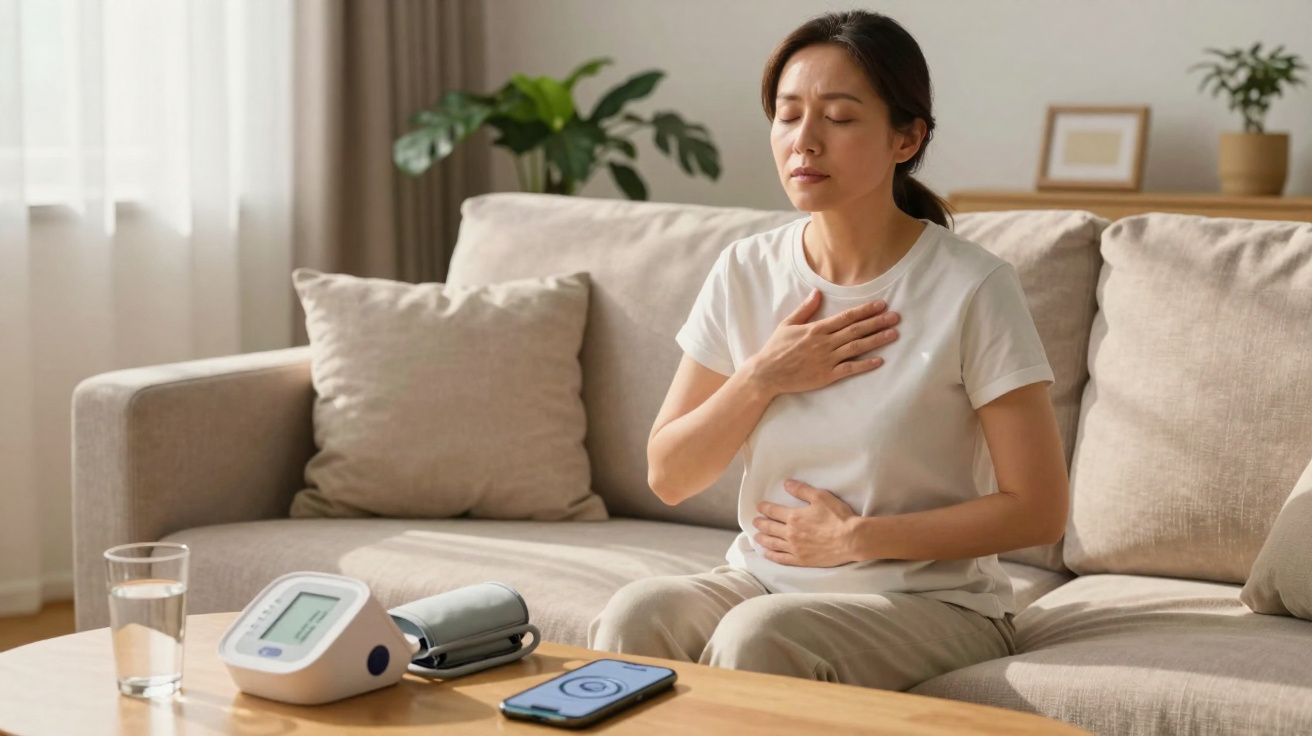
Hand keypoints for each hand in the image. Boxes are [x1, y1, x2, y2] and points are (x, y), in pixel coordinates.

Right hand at [745, 289, 899, 397]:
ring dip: (877, 340)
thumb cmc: (776, 348)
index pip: (846, 317)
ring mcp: (827, 360)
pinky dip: (865, 364)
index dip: (866, 310)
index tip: (881, 304)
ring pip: (857, 347)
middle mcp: (825, 343)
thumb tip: (817, 292)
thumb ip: (805, 309)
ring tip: (893, 334)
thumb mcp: (788, 324)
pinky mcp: (827, 375)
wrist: (767, 373)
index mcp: (817, 329)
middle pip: (856, 330)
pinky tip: (879, 360)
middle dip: (877, 322)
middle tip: (896, 317)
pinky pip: (849, 369)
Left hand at [752, 479, 859, 566]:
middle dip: (761, 523)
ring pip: (773, 544)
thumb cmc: (838, 517)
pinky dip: (772, 556)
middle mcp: (791, 533)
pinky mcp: (802, 560)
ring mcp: (795, 548)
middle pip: (770, 528)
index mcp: (794, 517)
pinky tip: (767, 554)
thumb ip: (802, 490)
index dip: (765, 508)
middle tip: (755, 521)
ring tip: (757, 536)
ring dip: (763, 539)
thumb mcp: (820, 497)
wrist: (851, 539)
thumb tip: (786, 484)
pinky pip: (782, 559)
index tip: (759, 506)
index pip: (773, 511)